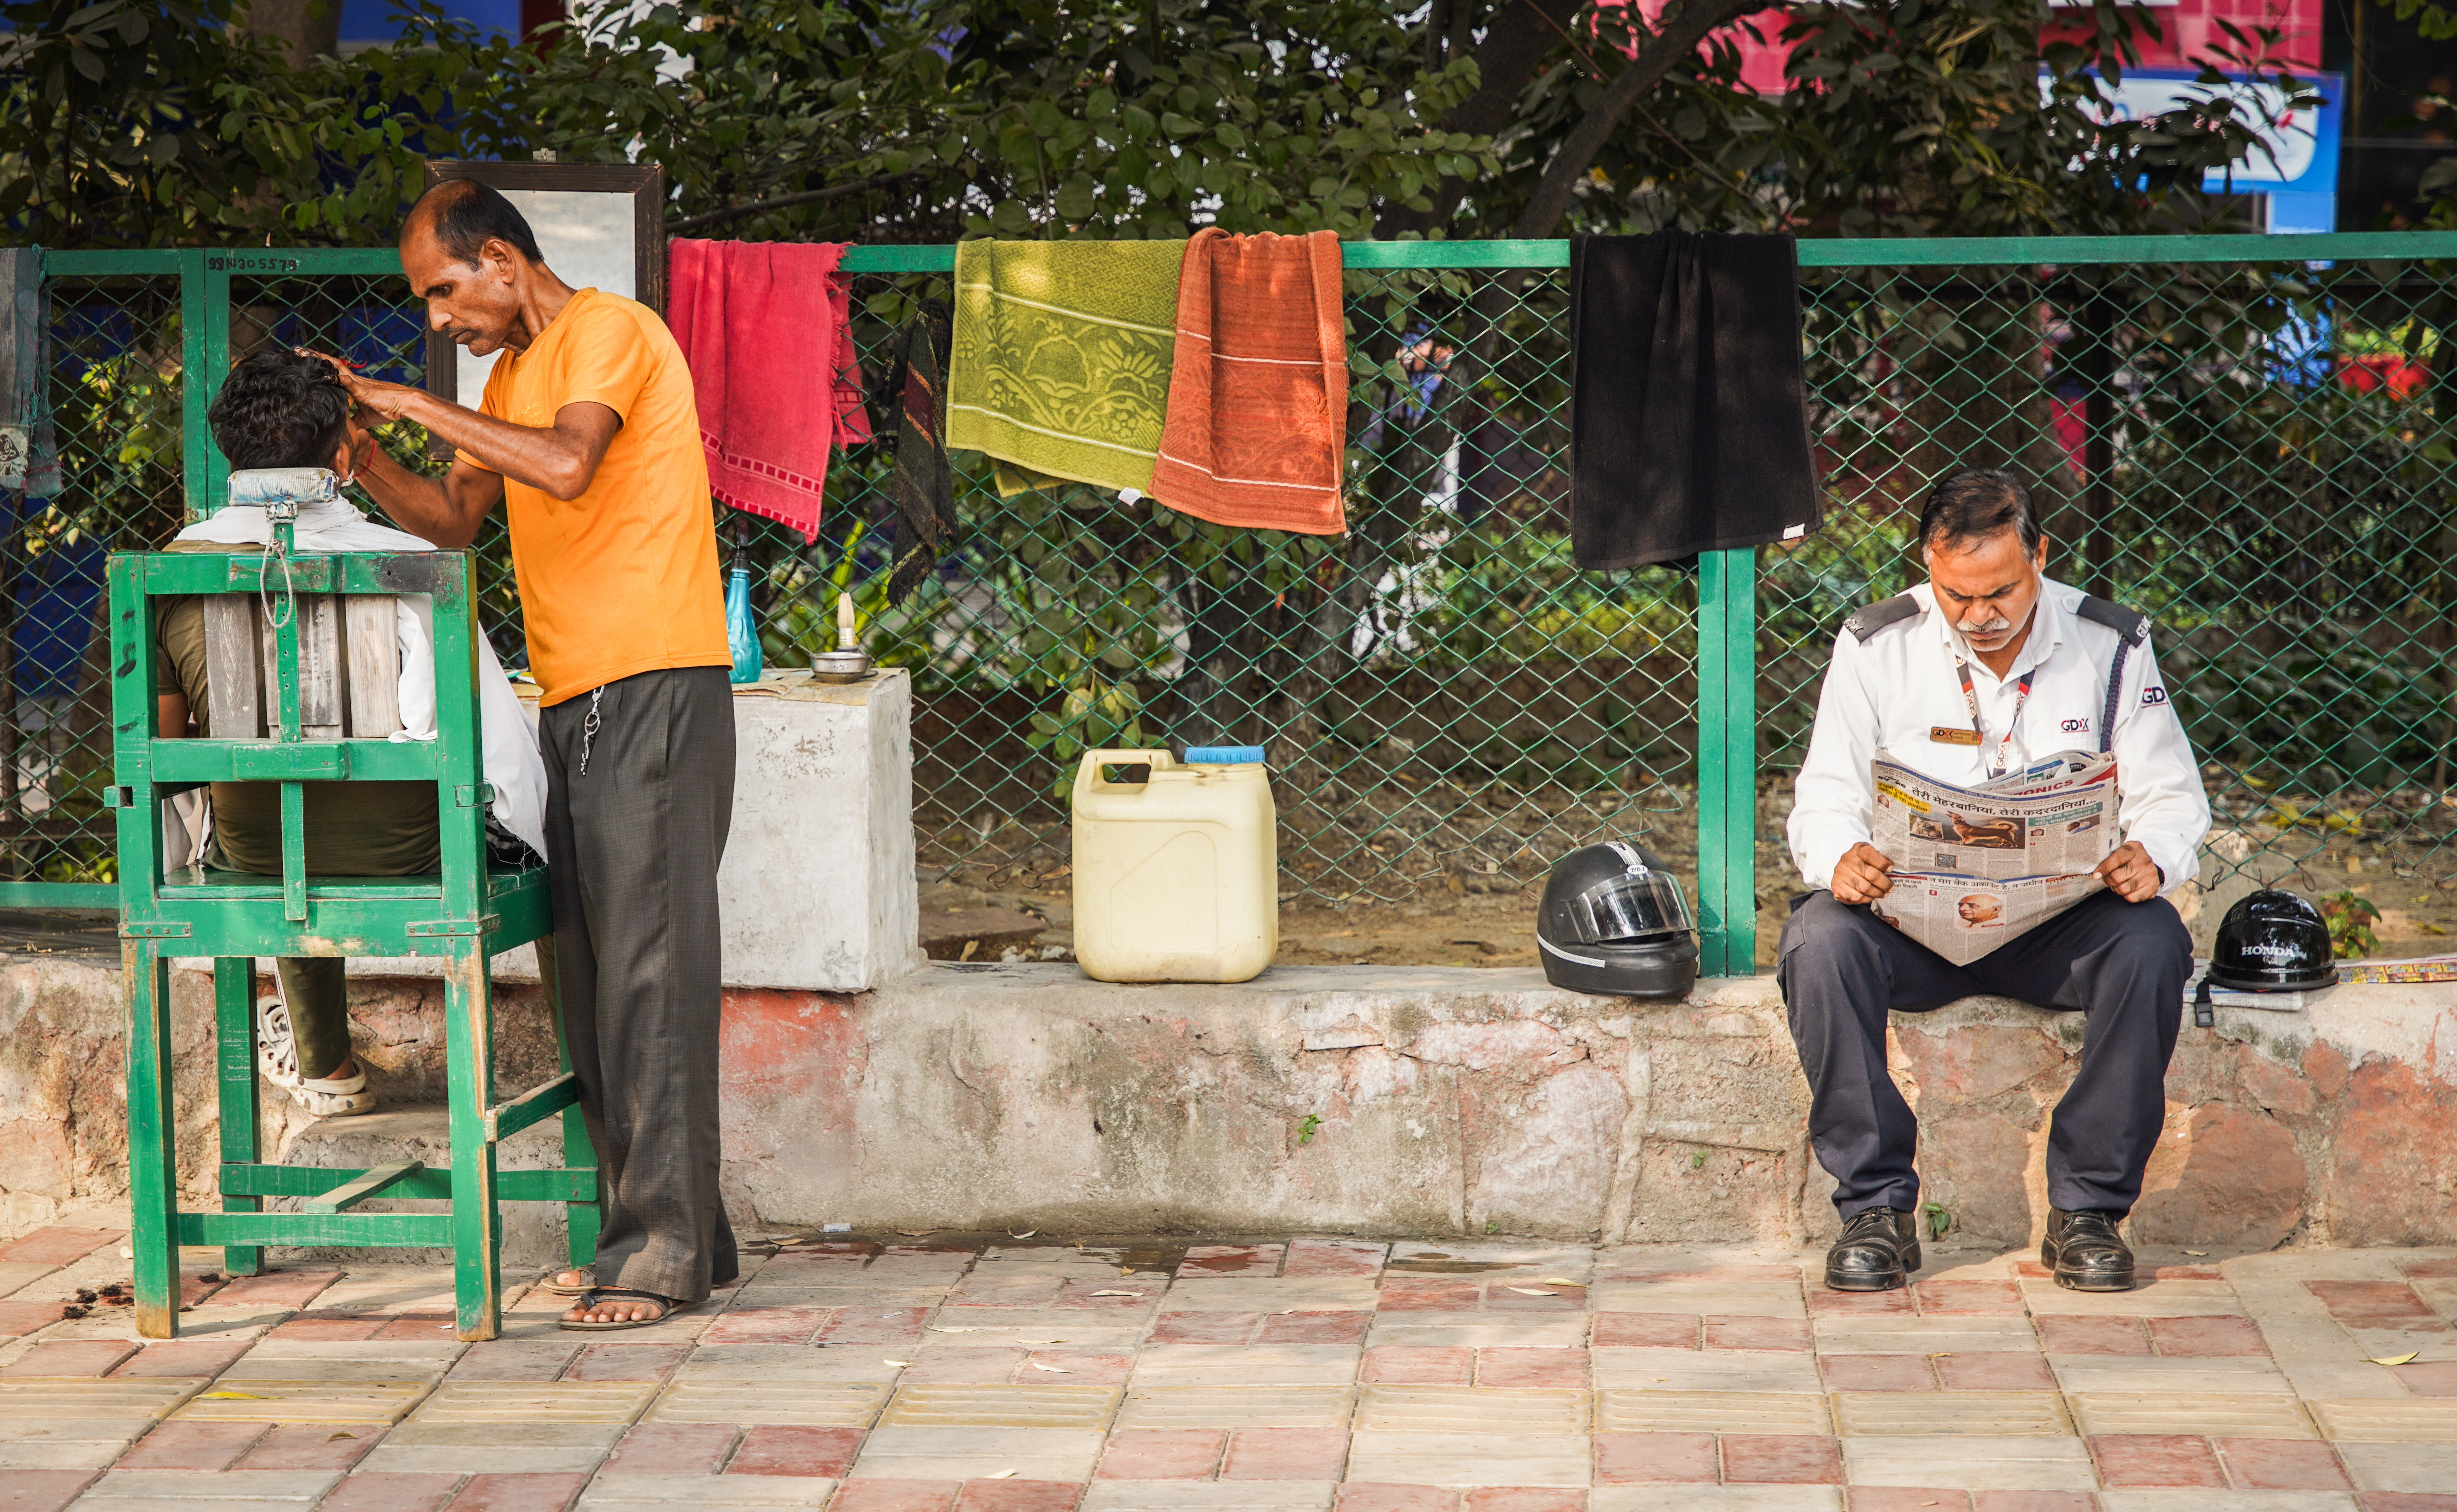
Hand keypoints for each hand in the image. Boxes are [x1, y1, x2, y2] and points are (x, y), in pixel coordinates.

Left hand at [296, 347, 417, 423]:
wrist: (404, 404)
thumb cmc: (389, 408)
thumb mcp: (366, 418)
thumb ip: (354, 419)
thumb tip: (346, 428)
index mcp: (354, 386)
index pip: (333, 373)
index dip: (320, 367)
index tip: (306, 363)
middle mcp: (353, 380)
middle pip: (330, 365)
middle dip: (314, 358)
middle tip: (297, 351)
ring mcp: (357, 382)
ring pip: (334, 367)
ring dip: (318, 360)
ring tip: (302, 353)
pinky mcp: (362, 389)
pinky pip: (345, 381)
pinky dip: (334, 378)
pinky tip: (323, 376)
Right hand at [1831, 842, 1894, 903]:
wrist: (1842, 869)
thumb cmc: (1861, 863)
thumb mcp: (1869, 854)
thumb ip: (1880, 859)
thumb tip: (1893, 870)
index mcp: (1857, 850)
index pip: (1870, 854)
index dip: (1883, 862)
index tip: (1891, 868)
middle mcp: (1847, 860)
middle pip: (1871, 874)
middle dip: (1884, 884)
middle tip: (1890, 888)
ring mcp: (1841, 874)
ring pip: (1865, 888)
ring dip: (1877, 893)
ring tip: (1883, 893)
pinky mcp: (1837, 887)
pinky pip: (1856, 897)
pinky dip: (1866, 899)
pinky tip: (1870, 896)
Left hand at [2094, 840, 2162, 902]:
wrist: (2149, 867)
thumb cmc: (2129, 860)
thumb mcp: (2120, 852)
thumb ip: (2109, 859)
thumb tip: (2096, 873)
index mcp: (2133, 848)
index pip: (2117, 858)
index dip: (2104, 868)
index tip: (2096, 875)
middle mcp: (2144, 860)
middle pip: (2117, 876)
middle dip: (2108, 880)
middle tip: (2108, 880)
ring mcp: (2149, 873)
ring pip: (2123, 889)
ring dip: (2116, 889)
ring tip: (2117, 884)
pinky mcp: (2153, 886)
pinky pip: (2132, 897)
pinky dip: (2126, 896)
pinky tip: (2127, 890)